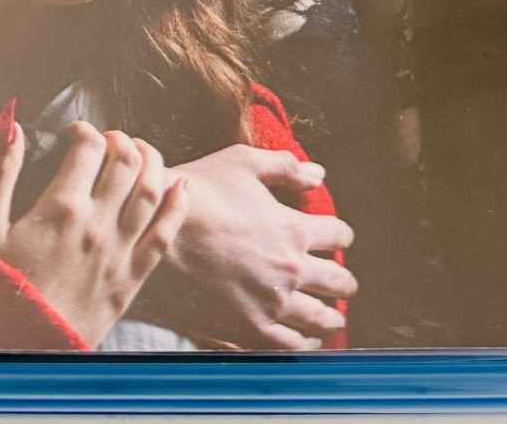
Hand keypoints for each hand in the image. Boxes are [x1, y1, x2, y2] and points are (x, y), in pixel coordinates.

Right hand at [0, 111, 187, 347]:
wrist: (10, 352)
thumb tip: (9, 123)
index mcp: (60, 207)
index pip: (88, 146)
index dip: (84, 130)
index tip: (74, 134)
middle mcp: (96, 224)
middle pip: (126, 160)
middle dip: (119, 139)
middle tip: (107, 141)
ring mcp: (118, 251)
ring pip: (152, 189)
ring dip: (152, 160)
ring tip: (140, 151)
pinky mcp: (131, 279)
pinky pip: (165, 235)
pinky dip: (178, 205)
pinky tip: (182, 185)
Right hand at [142, 144, 355, 348]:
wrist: (158, 228)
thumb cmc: (201, 191)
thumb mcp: (245, 163)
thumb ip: (286, 167)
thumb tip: (318, 174)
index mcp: (293, 228)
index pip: (337, 234)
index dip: (341, 234)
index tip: (340, 237)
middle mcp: (289, 269)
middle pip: (336, 281)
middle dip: (345, 282)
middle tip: (347, 285)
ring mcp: (270, 301)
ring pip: (318, 317)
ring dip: (332, 317)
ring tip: (335, 319)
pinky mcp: (247, 325)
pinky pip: (287, 343)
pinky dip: (303, 343)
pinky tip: (306, 342)